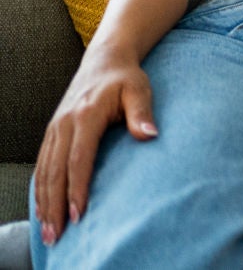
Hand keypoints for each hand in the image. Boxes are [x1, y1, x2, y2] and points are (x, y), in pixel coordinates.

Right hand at [32, 46, 159, 243]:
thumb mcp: (140, 90)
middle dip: (55, 205)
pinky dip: (40, 188)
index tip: (79, 212)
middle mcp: (64, 124)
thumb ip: (142, 113)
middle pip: (55, 171)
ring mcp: (55, 129)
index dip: (77, 187)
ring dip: (44, 202)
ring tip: (48, 230)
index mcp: (85, 116)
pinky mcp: (52, 133)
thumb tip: (150, 134)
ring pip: (44, 171)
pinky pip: (42, 164)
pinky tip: (42, 207)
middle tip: (58, 233)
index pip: (79, 158)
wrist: (104, 62)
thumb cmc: (126, 79)